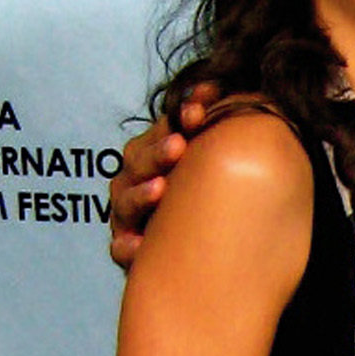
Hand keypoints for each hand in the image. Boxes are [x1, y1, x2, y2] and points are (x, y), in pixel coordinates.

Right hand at [108, 83, 217, 269]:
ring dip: (141, 194)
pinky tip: (139, 245)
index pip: (168, 128)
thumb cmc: (223, 206)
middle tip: (179, 145)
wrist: (214, 261)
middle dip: (159, 151)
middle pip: (140, 159)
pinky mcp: (128, 250)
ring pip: (126, 199)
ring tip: (160, 190)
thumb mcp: (230, 168)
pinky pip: (121, 248)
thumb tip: (233, 94)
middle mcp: (141, 179)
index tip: (201, 108)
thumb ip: (229, 136)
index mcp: (163, 153)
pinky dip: (127, 246)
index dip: (182, 115)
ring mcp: (131, 214)